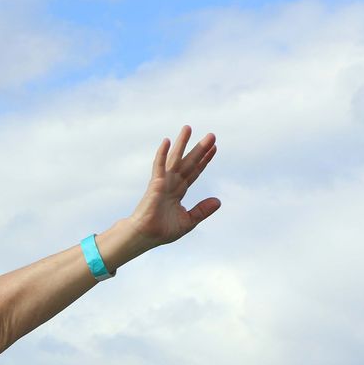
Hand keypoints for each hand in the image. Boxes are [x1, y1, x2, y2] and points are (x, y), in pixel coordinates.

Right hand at [126, 125, 220, 250]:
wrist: (145, 236)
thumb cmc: (162, 231)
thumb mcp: (188, 221)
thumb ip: (202, 210)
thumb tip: (218, 201)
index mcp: (179, 191)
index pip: (195, 172)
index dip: (204, 160)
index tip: (214, 148)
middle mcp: (172, 183)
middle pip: (189, 162)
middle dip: (200, 149)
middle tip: (212, 135)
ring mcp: (163, 182)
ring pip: (175, 159)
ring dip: (182, 143)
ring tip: (188, 128)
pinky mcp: (155, 184)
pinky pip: (159, 166)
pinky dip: (162, 154)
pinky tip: (166, 141)